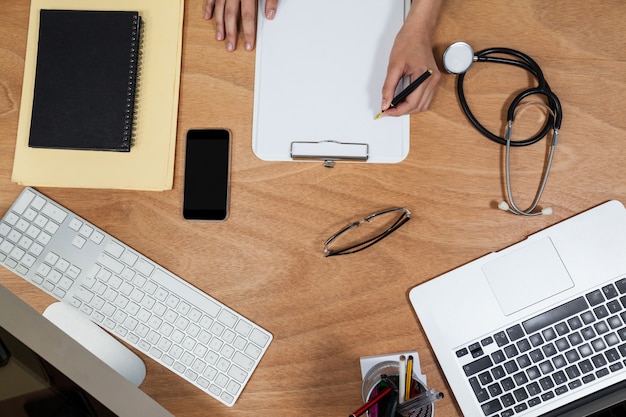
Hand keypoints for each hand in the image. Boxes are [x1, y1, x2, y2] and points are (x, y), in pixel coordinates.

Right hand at [204, 0, 277, 51]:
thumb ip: (271, 0)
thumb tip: (270, 15)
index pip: (248, 16)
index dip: (248, 32)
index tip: (248, 45)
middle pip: (230, 15)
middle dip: (230, 33)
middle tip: (230, 47)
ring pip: (219, 9)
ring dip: (219, 24)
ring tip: (220, 37)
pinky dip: (209, 7)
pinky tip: (208, 17)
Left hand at [380, 0, 441, 116]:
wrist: (417, 31)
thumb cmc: (407, 43)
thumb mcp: (393, 66)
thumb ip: (388, 87)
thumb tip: (385, 103)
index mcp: (424, 76)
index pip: (411, 103)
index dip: (397, 111)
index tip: (386, 111)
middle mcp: (432, 80)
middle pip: (418, 107)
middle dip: (402, 111)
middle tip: (388, 108)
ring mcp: (434, 80)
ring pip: (423, 105)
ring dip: (409, 108)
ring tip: (395, 104)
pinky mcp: (433, 79)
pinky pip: (425, 98)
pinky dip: (414, 102)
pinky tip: (404, 99)